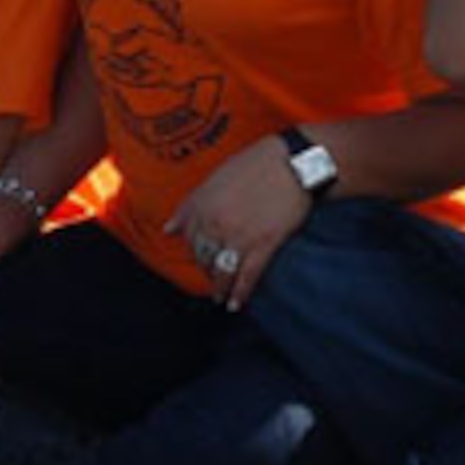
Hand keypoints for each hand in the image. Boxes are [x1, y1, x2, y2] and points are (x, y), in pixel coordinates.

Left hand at [164, 136, 312, 311]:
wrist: (295, 161)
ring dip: (220, 288)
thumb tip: (168, 228)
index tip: (200, 258)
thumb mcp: (216, 177)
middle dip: (207, 271)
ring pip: (223, 271)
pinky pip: (247, 276)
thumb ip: (190, 204)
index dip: (195, 252)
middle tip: (212, 278)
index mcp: (202, 207)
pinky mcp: (264, 245)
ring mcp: (240, 237)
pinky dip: (241, 293)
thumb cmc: (258, 162)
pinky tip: (237, 303)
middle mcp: (216, 225)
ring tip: (221, 297)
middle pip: (205, 258)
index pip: (189, 240)